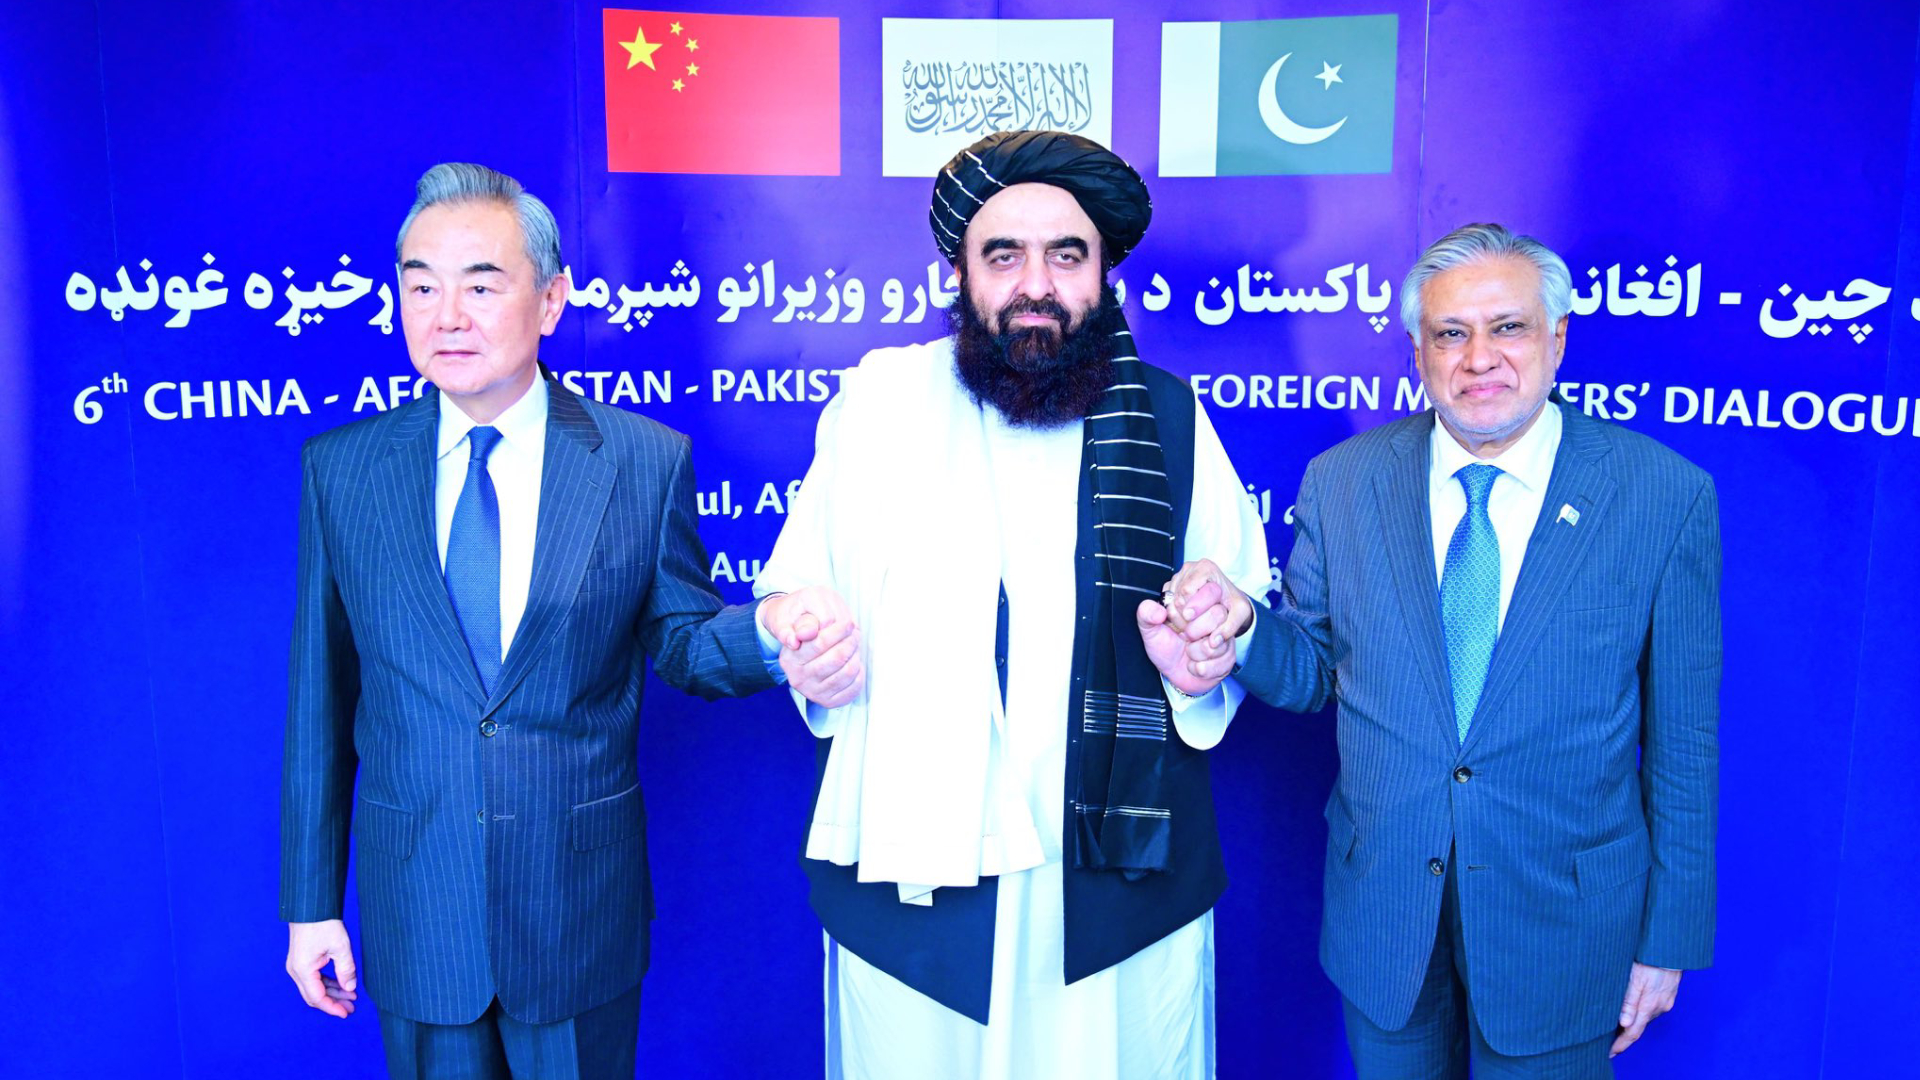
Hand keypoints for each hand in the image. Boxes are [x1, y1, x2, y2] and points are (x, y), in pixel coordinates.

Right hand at [286, 919, 357, 1017]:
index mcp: (303, 970)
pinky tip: (342, 986)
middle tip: (352, 1008)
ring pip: (314, 988)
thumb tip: (350, 988)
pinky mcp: (302, 961)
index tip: (347, 1013)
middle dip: (333, 1003)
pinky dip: (328, 984)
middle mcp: (296, 971)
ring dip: (332, 994)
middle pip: (314, 996)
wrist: (311, 906)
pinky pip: (314, 979)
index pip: (317, 998)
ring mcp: (297, 966)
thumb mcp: (340, 947)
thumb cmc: (324, 924)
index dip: (332, 1007)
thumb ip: (346, 970)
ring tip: (351, 998)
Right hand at [761, 586, 863, 707]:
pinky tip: (854, 663)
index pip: (819, 643)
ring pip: (848, 671)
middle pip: (836, 658)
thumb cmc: (807, 644)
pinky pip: (854, 686)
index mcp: (790, 660)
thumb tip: (809, 630)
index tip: (849, 623)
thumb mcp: (801, 629)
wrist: (805, 667)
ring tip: (854, 647)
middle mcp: (799, 679)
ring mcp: (814, 693)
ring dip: (856, 655)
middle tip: (855, 634)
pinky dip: (859, 672)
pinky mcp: (828, 702)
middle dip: (851, 642)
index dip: (838, 631)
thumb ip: (806, 623)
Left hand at [1138, 594, 1235, 697]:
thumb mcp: (1150, 629)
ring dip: (1196, 651)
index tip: (1178, 618)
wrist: (1174, 674)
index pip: (1208, 590)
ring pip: (1220, 639)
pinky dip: (1202, 668)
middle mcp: (1216, 614)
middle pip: (1218, 613)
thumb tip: (1159, 611)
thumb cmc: (1165, 647)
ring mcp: (1226, 635)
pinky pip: (1223, 660)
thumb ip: (1146, 614)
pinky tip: (1195, 665)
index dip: (1191, 607)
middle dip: (1194, 630)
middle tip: (1184, 636)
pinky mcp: (1230, 655)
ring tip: (1188, 650)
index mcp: (1198, 601)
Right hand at [1163, 559, 1254, 646]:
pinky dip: (1173, 617)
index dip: (1191, 608)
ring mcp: (1178, 578)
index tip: (1194, 620)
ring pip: (1169, 604)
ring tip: (1193, 626)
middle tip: (1196, 628)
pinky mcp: (1170, 587)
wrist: (1226, 602)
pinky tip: (1186, 621)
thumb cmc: (1233, 605)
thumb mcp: (1240, 614)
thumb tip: (1213, 641)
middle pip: (1177, 598)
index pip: (1187, 591)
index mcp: (1206, 569)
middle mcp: (1190, 569)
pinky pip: (1165, 605)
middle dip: (1185, 618)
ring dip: (1179, 620)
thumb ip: (1230, 627)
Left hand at [1611, 962, 1680, 1056]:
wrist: (1671, 949)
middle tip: (1609, 1045)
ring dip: (1633, 1025)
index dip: (1621, 1044)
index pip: (1632, 1033)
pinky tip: (1633, 1012)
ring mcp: (1665, 1002)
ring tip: (1616, 1030)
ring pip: (1645, 1019)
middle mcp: (1658, 1008)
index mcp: (1648, 1006)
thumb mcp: (1634, 979)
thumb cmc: (1649, 960)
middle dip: (1625, 1038)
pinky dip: (1641, 1015)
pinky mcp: (1668, 995)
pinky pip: (1652, 1010)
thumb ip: (1628, 1001)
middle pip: (1639, 1028)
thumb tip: (1624, 1024)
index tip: (1609, 1053)